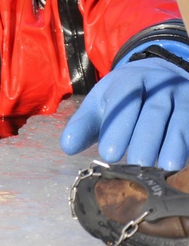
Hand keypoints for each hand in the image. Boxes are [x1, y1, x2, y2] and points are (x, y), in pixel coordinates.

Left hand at [61, 56, 188, 169]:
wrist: (162, 78)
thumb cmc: (125, 100)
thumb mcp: (101, 105)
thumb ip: (84, 124)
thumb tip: (67, 146)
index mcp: (130, 80)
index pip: (123, 98)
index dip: (117, 125)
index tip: (108, 154)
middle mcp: (159, 85)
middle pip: (153, 111)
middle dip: (144, 138)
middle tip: (135, 162)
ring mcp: (183, 97)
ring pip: (180, 119)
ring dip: (172, 144)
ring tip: (162, 167)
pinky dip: (188, 144)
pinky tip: (179, 164)